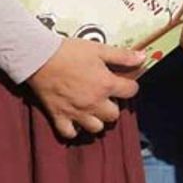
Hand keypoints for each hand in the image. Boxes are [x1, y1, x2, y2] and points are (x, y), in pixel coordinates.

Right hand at [26, 37, 143, 139]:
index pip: (131, 91)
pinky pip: (70, 133)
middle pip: (113, 115)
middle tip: (105, 96)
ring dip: (96, 119)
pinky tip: (75, 119)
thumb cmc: (70, 52)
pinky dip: (74, 129)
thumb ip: (122, 56)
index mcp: (106, 85)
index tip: (123, 81)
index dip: (130, 85)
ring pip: (95, 128)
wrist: (40, 58)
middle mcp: (94, 103)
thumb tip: (143, 58)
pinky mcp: (59, 117)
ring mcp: (77, 113)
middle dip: (113, 105)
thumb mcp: (99, 49)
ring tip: (92, 108)